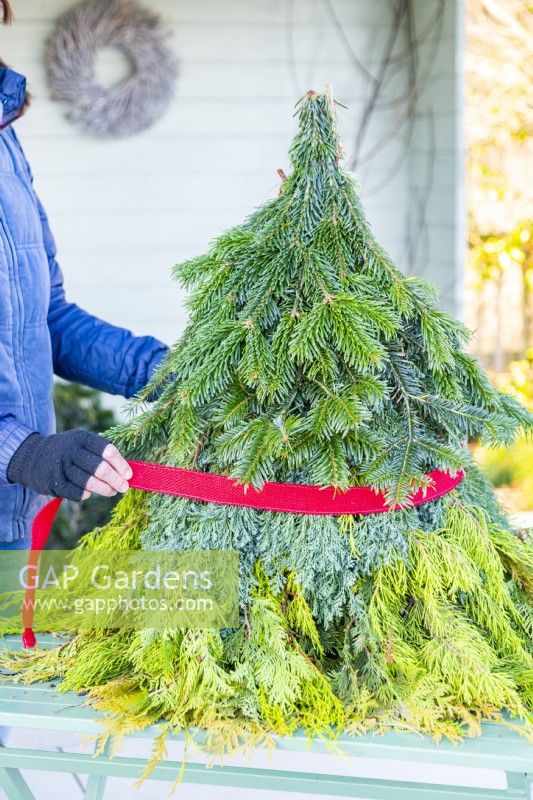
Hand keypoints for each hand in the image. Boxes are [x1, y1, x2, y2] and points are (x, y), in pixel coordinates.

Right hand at [6, 429, 132, 501]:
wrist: (33, 457)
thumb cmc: (69, 452)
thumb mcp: (82, 444)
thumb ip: (102, 454)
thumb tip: (127, 471)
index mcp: (82, 438)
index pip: (107, 450)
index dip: (121, 464)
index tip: (129, 475)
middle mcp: (70, 450)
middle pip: (100, 468)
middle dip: (116, 480)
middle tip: (124, 487)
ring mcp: (60, 466)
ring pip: (89, 482)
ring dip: (105, 489)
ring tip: (112, 491)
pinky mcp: (53, 482)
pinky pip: (76, 493)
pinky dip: (87, 494)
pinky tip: (91, 493)